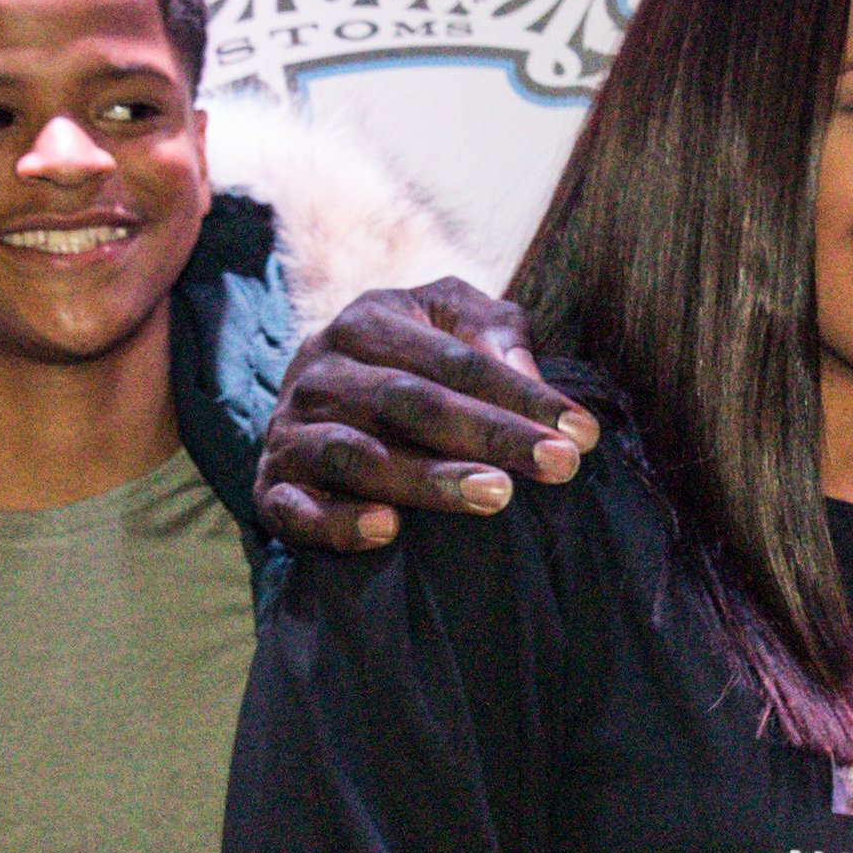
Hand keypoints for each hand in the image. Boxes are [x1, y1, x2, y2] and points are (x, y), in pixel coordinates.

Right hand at [248, 273, 591, 551]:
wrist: (314, 402)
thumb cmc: (407, 362)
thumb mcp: (449, 324)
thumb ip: (493, 332)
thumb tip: (526, 370)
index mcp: (368, 321)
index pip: (455, 359)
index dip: (521, 394)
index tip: (581, 434)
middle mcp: (321, 369)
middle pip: (411, 403)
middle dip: (490, 435)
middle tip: (557, 466)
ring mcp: (290, 429)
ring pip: (359, 455)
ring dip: (429, 479)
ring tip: (496, 496)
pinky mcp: (270, 486)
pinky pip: (297, 508)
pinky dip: (338, 522)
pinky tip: (388, 530)